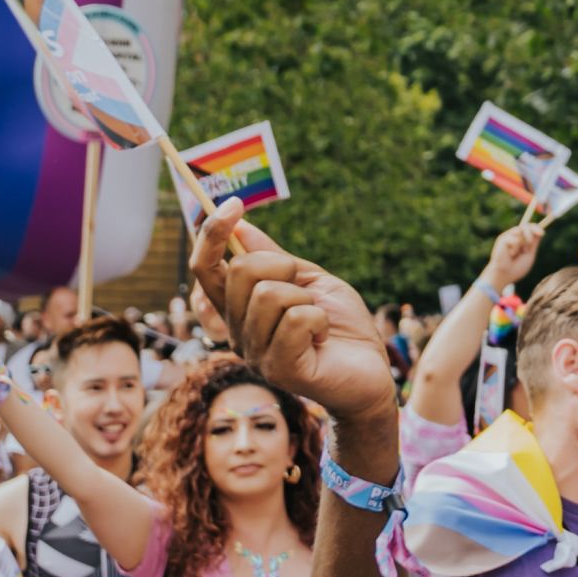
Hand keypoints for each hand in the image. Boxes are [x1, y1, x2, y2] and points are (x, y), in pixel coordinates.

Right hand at [194, 212, 395, 427]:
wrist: (373, 372)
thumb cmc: (342, 328)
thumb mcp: (310, 281)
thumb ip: (274, 258)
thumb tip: (240, 226)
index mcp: (239, 310)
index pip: (205, 268)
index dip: (212, 233)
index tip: (234, 204)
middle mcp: (238, 332)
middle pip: (242, 270)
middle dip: (284, 265)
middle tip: (306, 291)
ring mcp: (254, 354)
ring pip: (270, 294)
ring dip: (306, 299)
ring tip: (318, 321)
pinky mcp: (278, 370)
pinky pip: (295, 319)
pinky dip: (319, 320)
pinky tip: (323, 339)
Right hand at [479, 218, 544, 298]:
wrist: (505, 276)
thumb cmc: (516, 268)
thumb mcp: (529, 254)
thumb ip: (534, 243)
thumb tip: (540, 232)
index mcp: (521, 239)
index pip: (530, 228)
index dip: (536, 228)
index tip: (542, 233)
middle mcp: (514, 236)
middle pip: (526, 225)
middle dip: (531, 233)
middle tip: (530, 245)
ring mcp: (508, 237)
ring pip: (521, 230)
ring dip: (524, 243)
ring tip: (517, 254)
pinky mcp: (502, 239)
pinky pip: (516, 239)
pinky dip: (516, 249)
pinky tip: (510, 255)